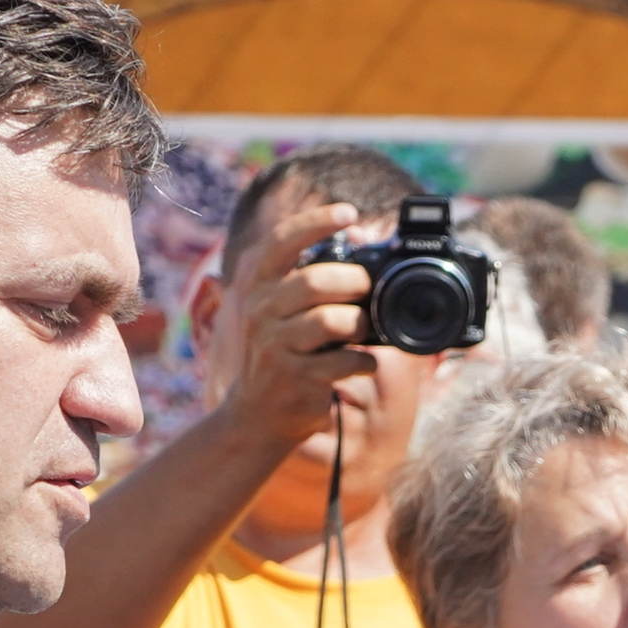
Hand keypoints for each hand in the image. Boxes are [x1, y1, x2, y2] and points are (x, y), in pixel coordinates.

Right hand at [216, 199, 378, 454]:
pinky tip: (363, 362)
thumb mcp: (285, 308)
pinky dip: (364, 360)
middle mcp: (260, 309)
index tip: (349, 212)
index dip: (316, 221)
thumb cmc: (283, 351)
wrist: (258, 415)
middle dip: (354, 282)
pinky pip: (343, 360)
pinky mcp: (294, 378)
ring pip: (330, 321)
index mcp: (258, 283)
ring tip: (364, 330)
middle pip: (315, 281)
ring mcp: (274, 345)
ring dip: (360, 323)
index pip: (282, 240)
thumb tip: (360, 235)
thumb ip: (316, 272)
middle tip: (369, 288)